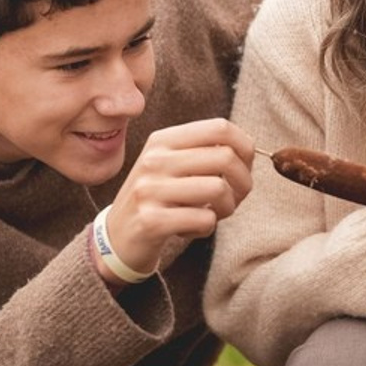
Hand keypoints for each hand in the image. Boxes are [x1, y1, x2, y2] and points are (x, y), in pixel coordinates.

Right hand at [97, 118, 253, 280]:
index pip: (220, 127)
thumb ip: (205, 151)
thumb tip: (249, 148)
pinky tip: (192, 229)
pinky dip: (208, 227)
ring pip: (218, 189)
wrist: (116, 238)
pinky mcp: (151, 221)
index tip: (245, 167)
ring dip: (227, 207)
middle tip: (234, 198)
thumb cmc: (158, 199)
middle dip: (243, 183)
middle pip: (226, 157)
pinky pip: (204, 219)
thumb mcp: (173, 165)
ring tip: (213, 213)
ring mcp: (150, 189)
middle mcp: (154, 160)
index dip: (245, 147)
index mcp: (163, 140)